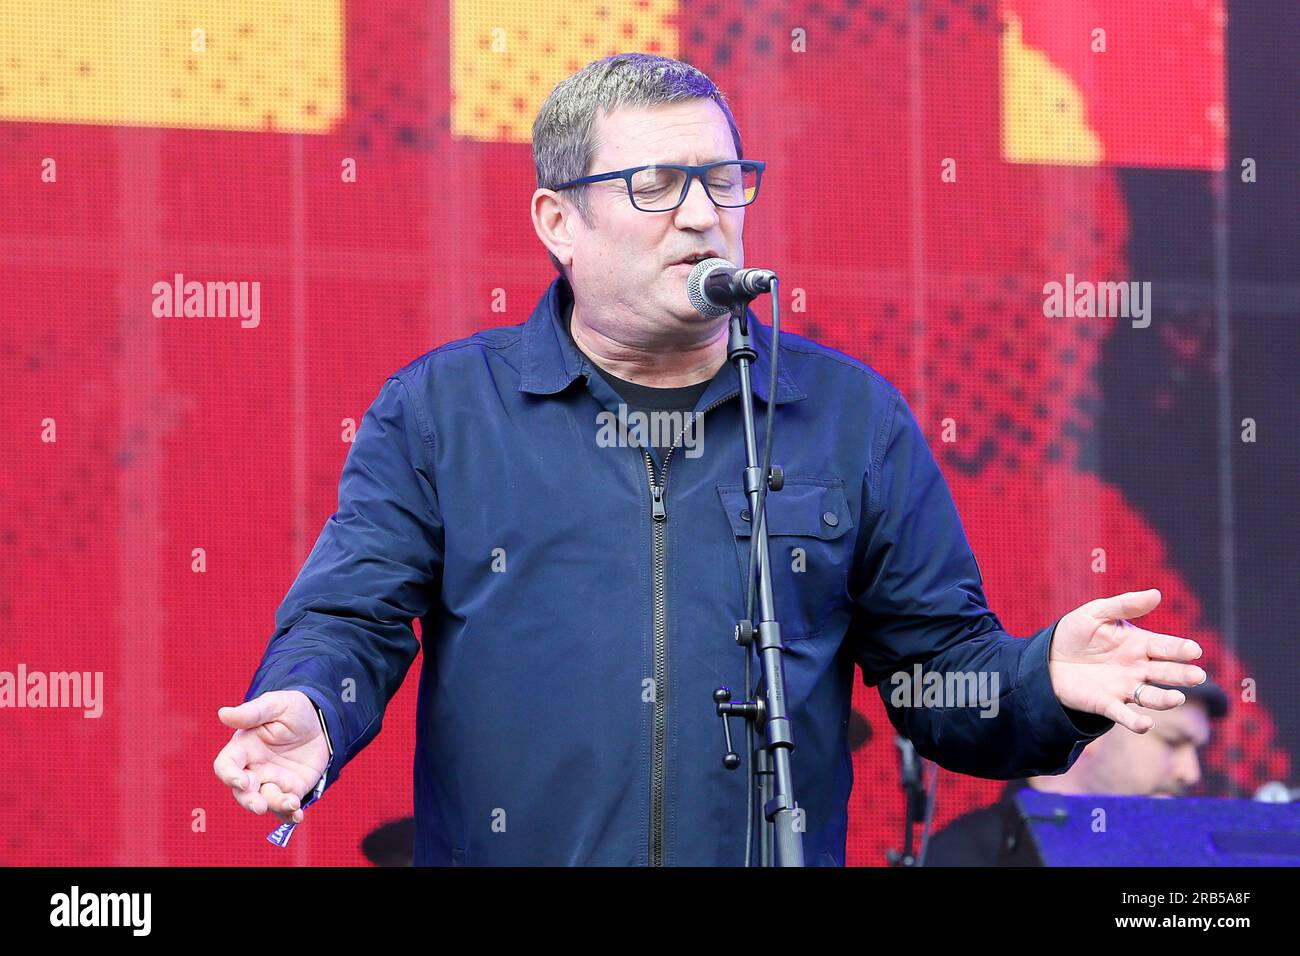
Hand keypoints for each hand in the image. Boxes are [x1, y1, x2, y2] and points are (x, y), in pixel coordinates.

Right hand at [213, 690, 329, 824]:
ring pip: (265, 801)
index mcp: (244, 748)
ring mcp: (272, 782)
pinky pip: (285, 808)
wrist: (322, 722)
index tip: (242, 781)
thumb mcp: (275, 705)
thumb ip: (251, 713)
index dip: (229, 775)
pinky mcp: (291, 790)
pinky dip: (290, 815)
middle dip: (249, 801)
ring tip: (291, 803)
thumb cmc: (293, 709)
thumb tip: (223, 713)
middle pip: (242, 792)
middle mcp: (254, 769)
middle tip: (260, 806)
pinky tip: (297, 816)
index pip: (226, 766)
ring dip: (275, 806)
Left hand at [1047, 588, 1205, 733]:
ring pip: (1151, 696)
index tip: (1194, 650)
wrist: (1047, 658)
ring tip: (1177, 698)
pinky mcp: (1106, 704)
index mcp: (1139, 644)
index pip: (1165, 646)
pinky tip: (1146, 724)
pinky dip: (1135, 721)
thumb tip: (1156, 594)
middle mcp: (1138, 668)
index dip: (1180, 648)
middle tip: (1197, 676)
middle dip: (1182, 675)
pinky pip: (1123, 715)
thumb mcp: (1096, 613)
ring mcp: (1124, 688)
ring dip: (1165, 699)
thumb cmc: (1076, 633)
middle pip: (1165, 672)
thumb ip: (1124, 605)